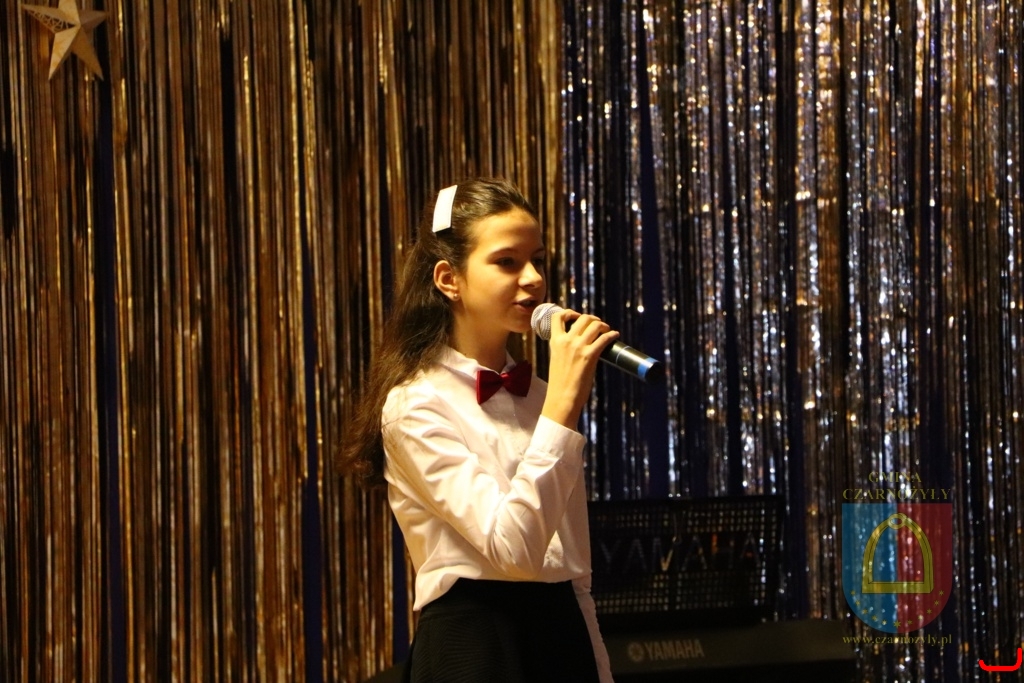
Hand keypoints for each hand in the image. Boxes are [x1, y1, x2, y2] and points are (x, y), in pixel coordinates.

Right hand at [540, 308, 618, 428]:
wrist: (562, 397)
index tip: (577, 316)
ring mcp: (578, 347)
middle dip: (593, 319)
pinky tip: (615, 336)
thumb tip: (576, 343)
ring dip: (603, 325)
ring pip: (595, 325)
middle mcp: (566, 341)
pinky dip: (612, 335)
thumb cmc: (559, 383)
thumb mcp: (556, 359)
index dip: (569, 312)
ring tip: (607, 330)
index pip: (558, 316)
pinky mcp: (590, 356)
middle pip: (583, 318)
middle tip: (598, 325)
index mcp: (555, 341)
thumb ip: (563, 348)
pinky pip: (604, 339)